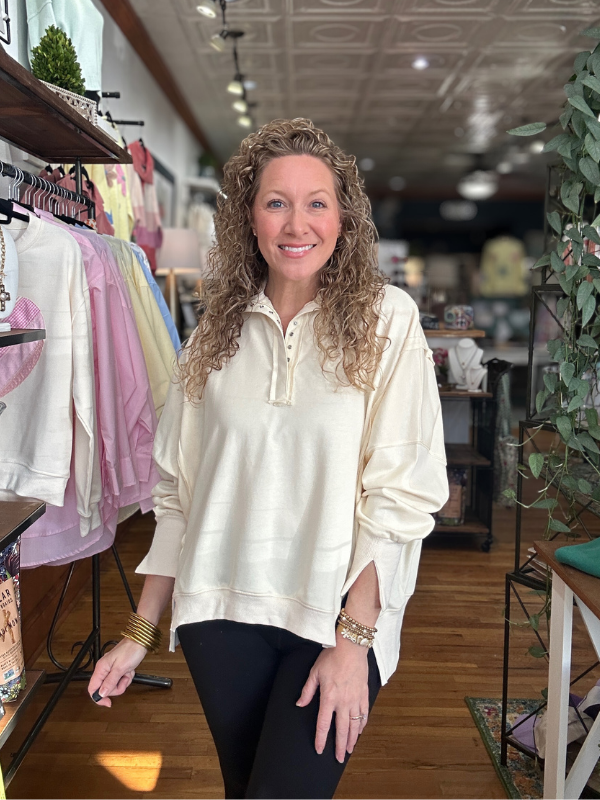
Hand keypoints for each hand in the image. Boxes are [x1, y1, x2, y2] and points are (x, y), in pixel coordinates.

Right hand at [87, 637, 146, 707]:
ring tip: (128, 672)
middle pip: (105, 689)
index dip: (98, 698)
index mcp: (101, 668)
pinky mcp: (118, 669)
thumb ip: (110, 682)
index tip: (108, 703)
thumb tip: (101, 694)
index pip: (92, 688)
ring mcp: (111, 669)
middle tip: (124, 680)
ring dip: (124, 681)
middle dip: (116, 687)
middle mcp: (104, 669)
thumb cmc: (130, 650)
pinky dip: (127, 677)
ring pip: (115, 685)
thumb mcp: (120, 668)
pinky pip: (121, 680)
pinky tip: (130, 670)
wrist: (140, 641)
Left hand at [296, 633, 369, 762]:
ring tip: (349, 749)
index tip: (320, 749)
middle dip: (339, 746)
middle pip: (341, 729)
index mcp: (329, 697)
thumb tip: (299, 704)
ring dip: (352, 739)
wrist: (351, 646)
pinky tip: (360, 730)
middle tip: (339, 758)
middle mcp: (343, 702)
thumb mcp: (314, 672)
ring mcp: (356, 699)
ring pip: (355, 724)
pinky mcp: (364, 694)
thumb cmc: (331, 657)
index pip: (323, 724)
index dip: (321, 739)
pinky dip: (362, 724)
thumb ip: (307, 690)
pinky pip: (364, 713)